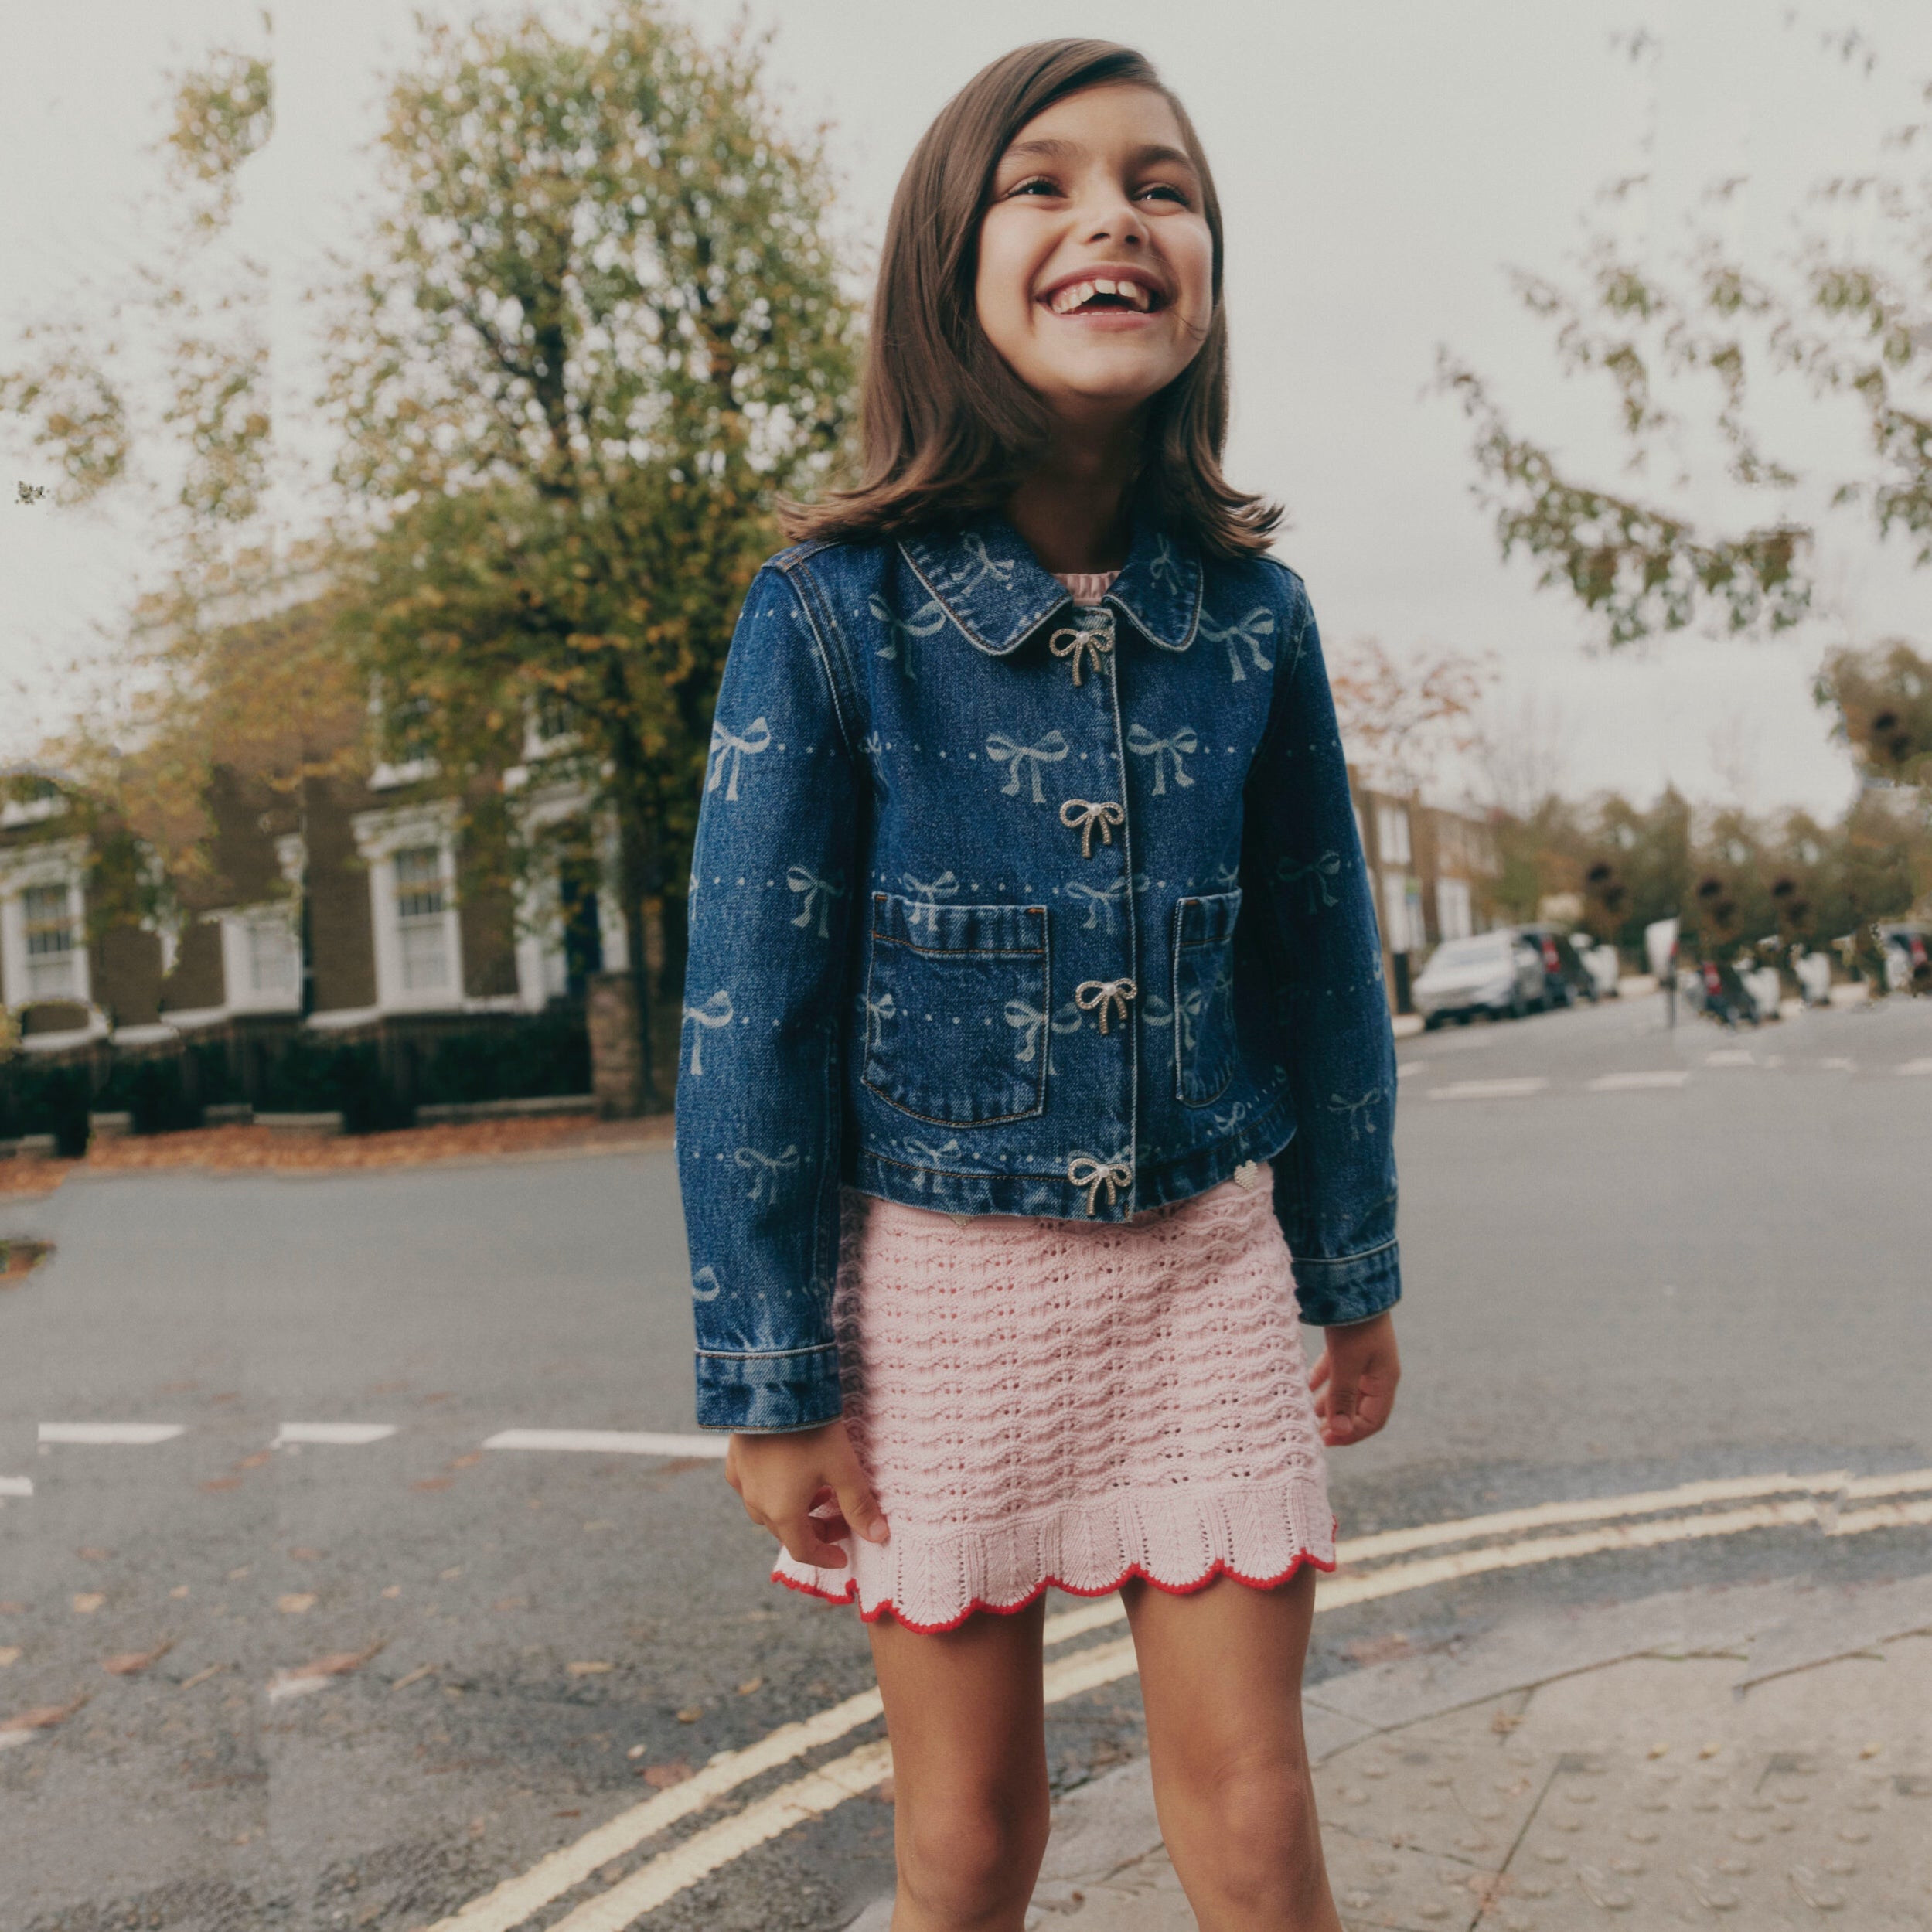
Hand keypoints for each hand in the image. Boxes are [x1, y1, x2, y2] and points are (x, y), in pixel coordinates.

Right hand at [725, 1419, 888, 1568]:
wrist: (772, 1388)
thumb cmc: (811, 1431)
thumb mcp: (843, 1468)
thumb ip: (859, 1504)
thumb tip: (879, 1535)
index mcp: (782, 1512)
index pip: (803, 1550)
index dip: (825, 1556)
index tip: (843, 1555)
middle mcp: (757, 1503)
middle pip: (787, 1531)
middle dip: (816, 1531)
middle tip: (840, 1519)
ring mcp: (742, 1481)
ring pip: (767, 1511)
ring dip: (794, 1512)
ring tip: (818, 1493)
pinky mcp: (735, 1459)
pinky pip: (750, 1487)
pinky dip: (771, 1492)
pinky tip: (784, 1475)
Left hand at [1309, 1311, 1399, 1447]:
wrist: (1353, 1282)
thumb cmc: (1354, 1325)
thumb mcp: (1347, 1363)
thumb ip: (1342, 1396)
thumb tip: (1339, 1430)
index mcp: (1385, 1380)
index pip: (1373, 1421)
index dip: (1350, 1434)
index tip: (1324, 1440)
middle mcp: (1377, 1373)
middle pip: (1359, 1409)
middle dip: (1337, 1422)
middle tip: (1312, 1433)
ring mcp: (1363, 1360)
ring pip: (1345, 1391)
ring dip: (1328, 1404)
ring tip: (1306, 1416)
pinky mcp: (1348, 1347)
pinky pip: (1336, 1373)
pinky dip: (1322, 1382)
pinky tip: (1304, 1388)